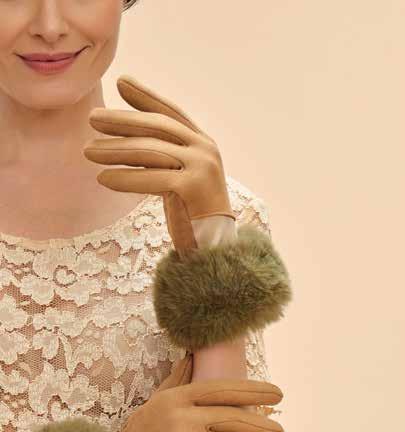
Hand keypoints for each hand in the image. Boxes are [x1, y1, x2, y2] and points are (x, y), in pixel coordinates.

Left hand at [83, 75, 236, 255]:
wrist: (216, 247)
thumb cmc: (193, 214)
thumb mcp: (181, 177)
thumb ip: (165, 157)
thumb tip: (131, 141)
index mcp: (203, 143)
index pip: (171, 113)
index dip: (146, 97)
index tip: (121, 83)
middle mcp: (205, 149)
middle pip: (157, 127)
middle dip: (122, 121)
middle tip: (93, 118)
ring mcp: (201, 167)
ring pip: (151, 151)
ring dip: (115, 150)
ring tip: (88, 151)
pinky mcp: (193, 187)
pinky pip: (151, 178)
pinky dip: (125, 178)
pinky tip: (103, 178)